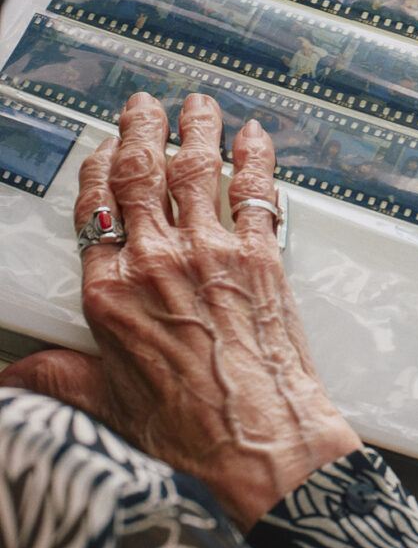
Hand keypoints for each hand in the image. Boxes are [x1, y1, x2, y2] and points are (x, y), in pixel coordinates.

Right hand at [1, 91, 359, 528]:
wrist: (259, 446)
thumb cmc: (185, 433)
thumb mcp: (103, 405)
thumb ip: (56, 377)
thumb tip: (11, 378)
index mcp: (110, 293)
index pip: (94, 210)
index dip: (97, 172)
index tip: (103, 150)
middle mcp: (158, 261)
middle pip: (142, 174)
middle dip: (140, 129)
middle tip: (143, 103)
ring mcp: (213, 253)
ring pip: (198, 169)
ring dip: (197, 128)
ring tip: (197, 101)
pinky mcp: (262, 257)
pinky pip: (256, 192)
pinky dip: (255, 158)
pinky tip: (255, 136)